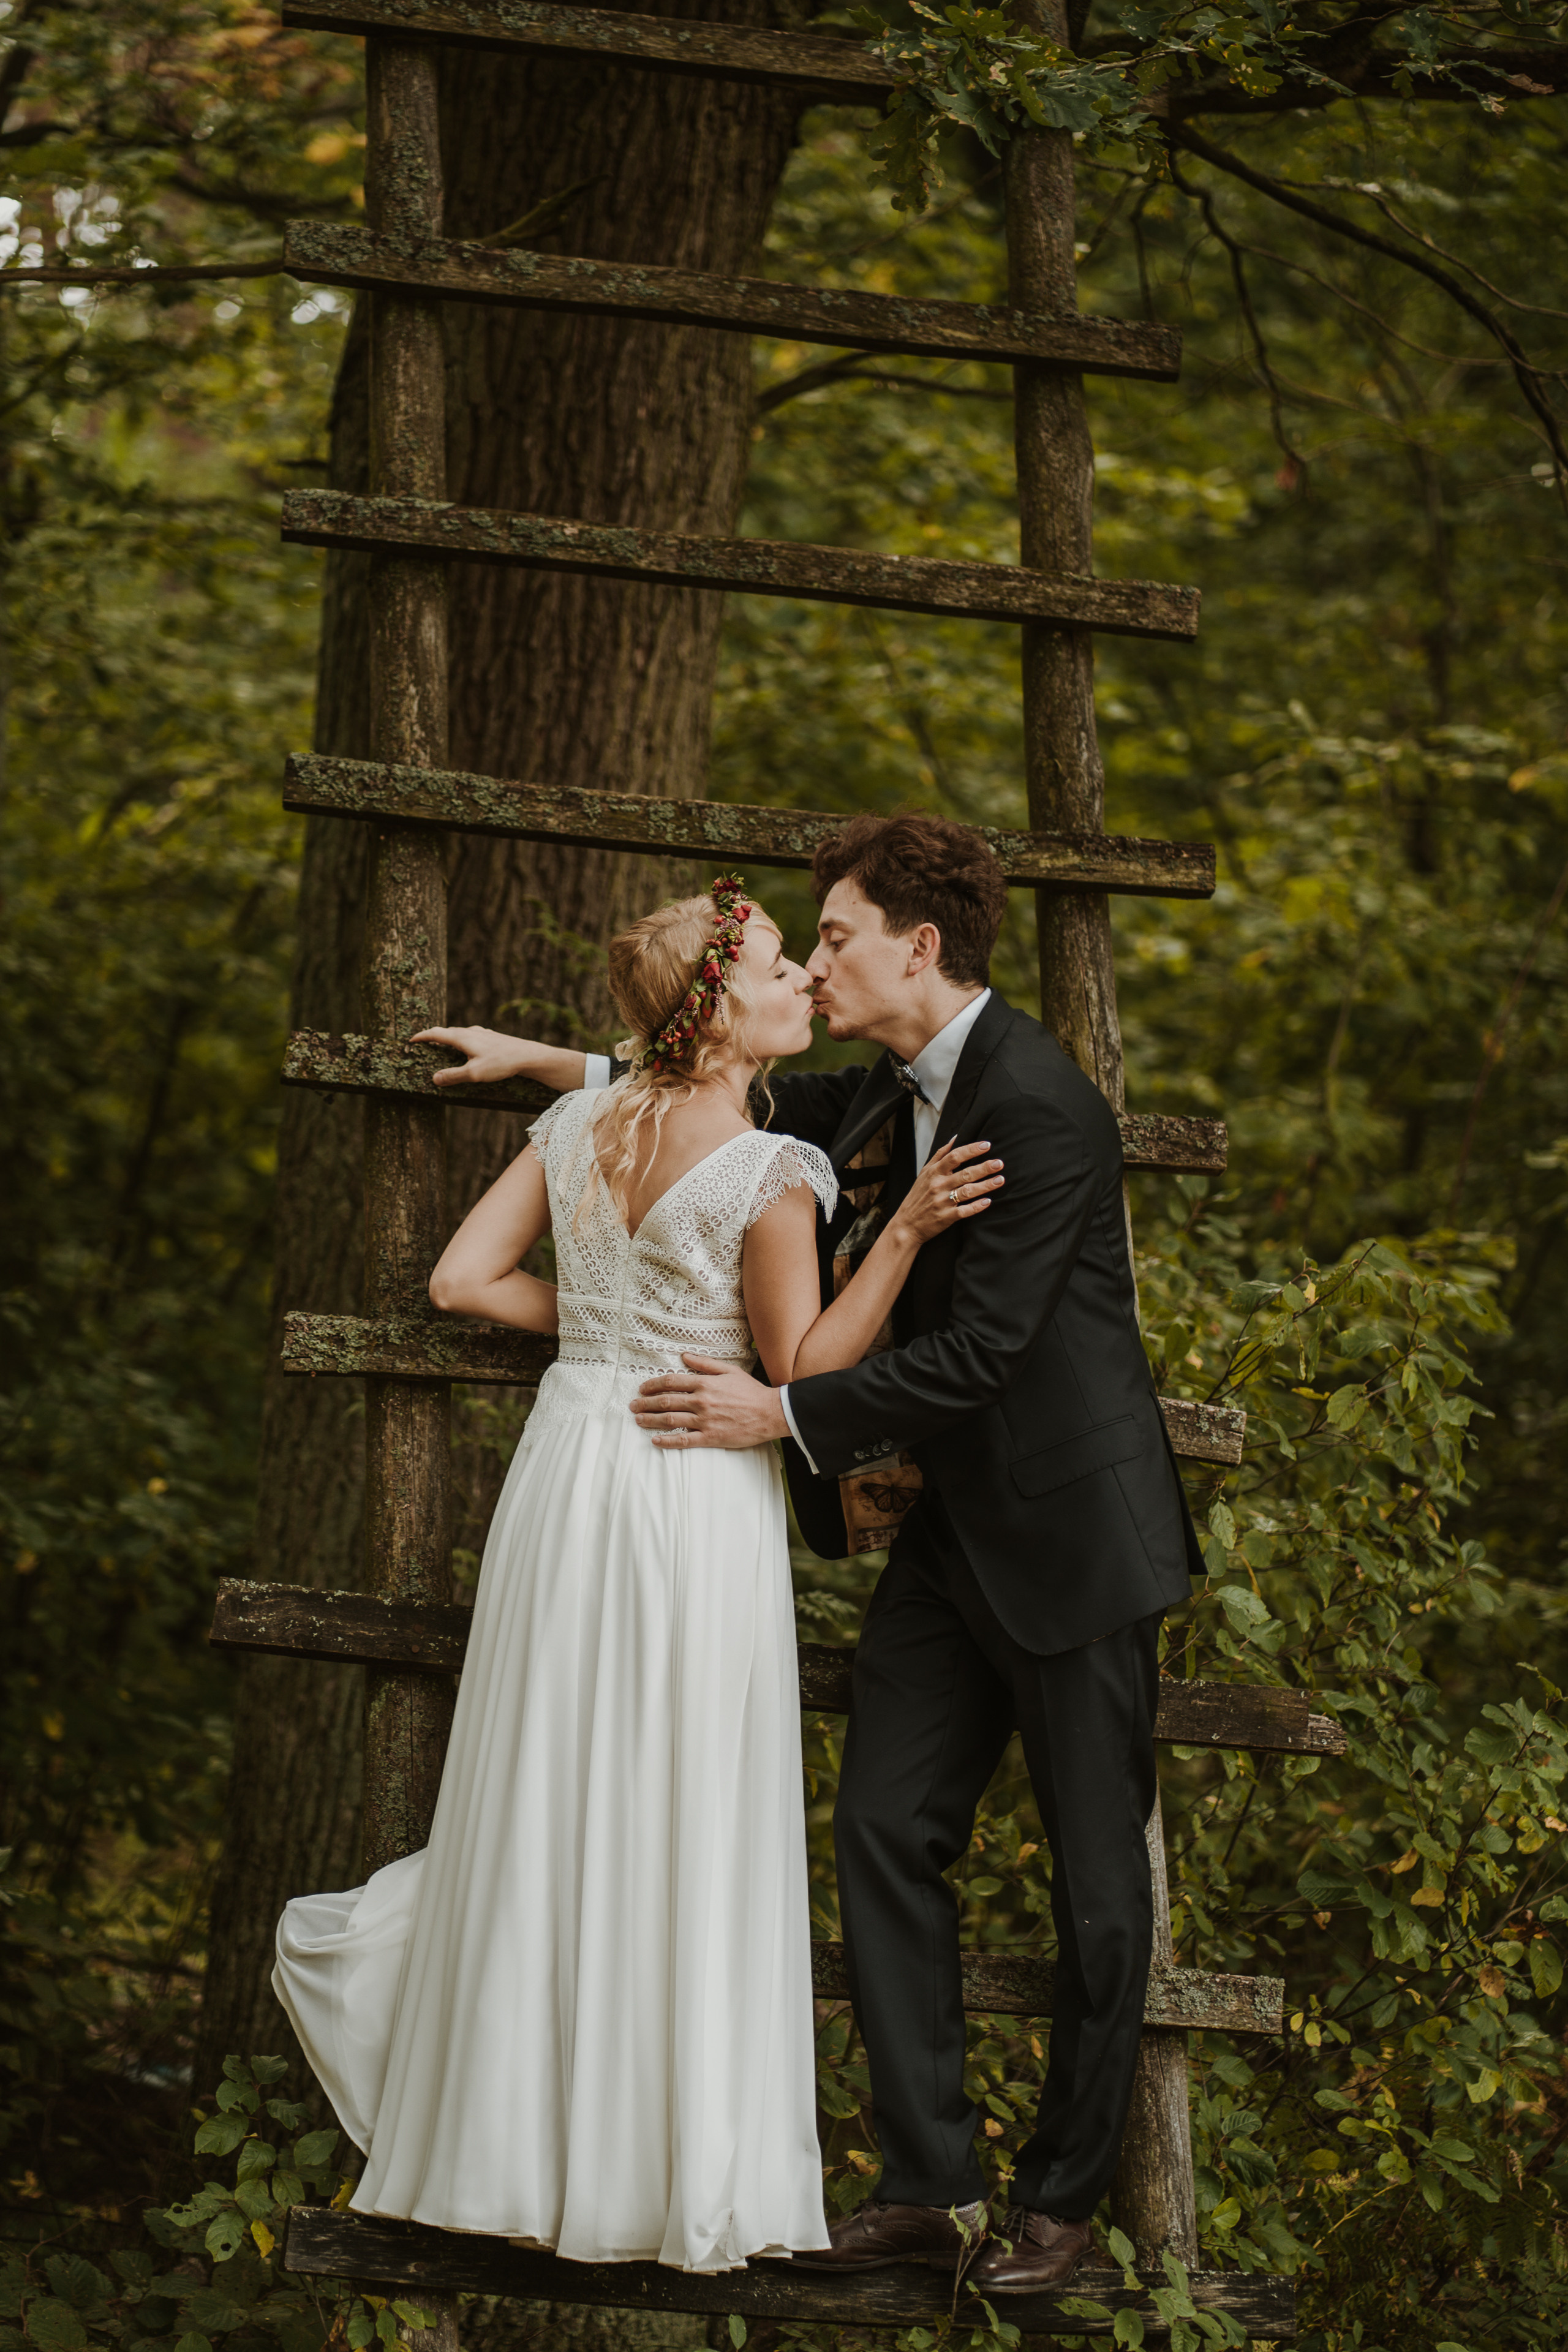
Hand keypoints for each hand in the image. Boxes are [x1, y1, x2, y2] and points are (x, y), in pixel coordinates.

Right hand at [413, 1026, 534, 1086]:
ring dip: (448, 1038)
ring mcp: (483, 1034)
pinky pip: (471, 1037)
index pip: (436, 1033)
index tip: (411, 1040)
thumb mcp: (474, 1073)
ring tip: (442, 1044)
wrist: (527, 1056)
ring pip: (460, 1033)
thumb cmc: (501, 1063)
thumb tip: (434, 1078)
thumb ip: (453, 1076)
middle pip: (447, 1031)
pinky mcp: (492, 1038)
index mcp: (463, 1038)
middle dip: (433, 1036)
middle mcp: (471, 1032)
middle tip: (423, 1042)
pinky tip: (468, 1047)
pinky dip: (462, 1041)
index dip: (422, 1036)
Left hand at [630, 1355, 788, 1449]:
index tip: (642, 1389)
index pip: (671, 1382)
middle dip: (645, 1403)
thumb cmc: (751, 1391)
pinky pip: (684, 1440)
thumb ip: (705, 1363)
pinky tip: (655, 1440)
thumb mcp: (729, 1370)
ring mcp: (705, 1420)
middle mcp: (701, 1401)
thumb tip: (684, 1356)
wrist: (771, 1413)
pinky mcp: (711, 1437)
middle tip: (633, 1405)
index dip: (652, 1385)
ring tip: (637, 1420)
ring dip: (650, 1420)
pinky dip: (667, 1441)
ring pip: (670, 1420)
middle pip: (665, 1402)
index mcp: (704, 1383)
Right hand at [891, 1137, 1004, 1244]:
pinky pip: (964, 1211)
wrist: (906, 1225)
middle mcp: (938, 1185)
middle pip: (965, 1173)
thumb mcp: (924, 1173)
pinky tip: (988, 1202)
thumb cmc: (917, 1197)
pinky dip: (976, 1206)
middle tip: (999, 1163)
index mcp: (934, 1173)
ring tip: (1000, 1180)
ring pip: (967, 1191)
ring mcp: (942, 1202)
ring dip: (985, 1186)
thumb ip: (940, 1155)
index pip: (955, 1156)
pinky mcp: (945, 1217)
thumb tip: (955, 1138)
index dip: (971, 1149)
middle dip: (984, 1167)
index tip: (986, 1145)